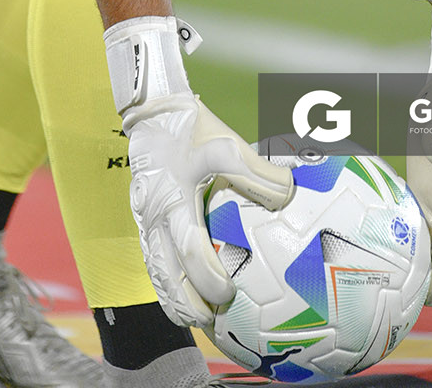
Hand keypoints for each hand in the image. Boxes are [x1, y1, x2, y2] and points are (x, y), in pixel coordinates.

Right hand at [126, 94, 292, 326]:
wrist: (152, 113)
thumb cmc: (193, 129)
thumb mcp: (225, 143)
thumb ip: (255, 171)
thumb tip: (289, 194)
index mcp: (176, 198)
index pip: (192, 247)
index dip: (210, 274)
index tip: (229, 290)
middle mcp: (156, 214)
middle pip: (169, 268)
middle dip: (191, 296)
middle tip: (216, 312)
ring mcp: (145, 219)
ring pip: (156, 269)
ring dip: (175, 297)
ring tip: (197, 318)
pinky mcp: (142, 221)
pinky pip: (152, 260)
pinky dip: (166, 284)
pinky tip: (183, 299)